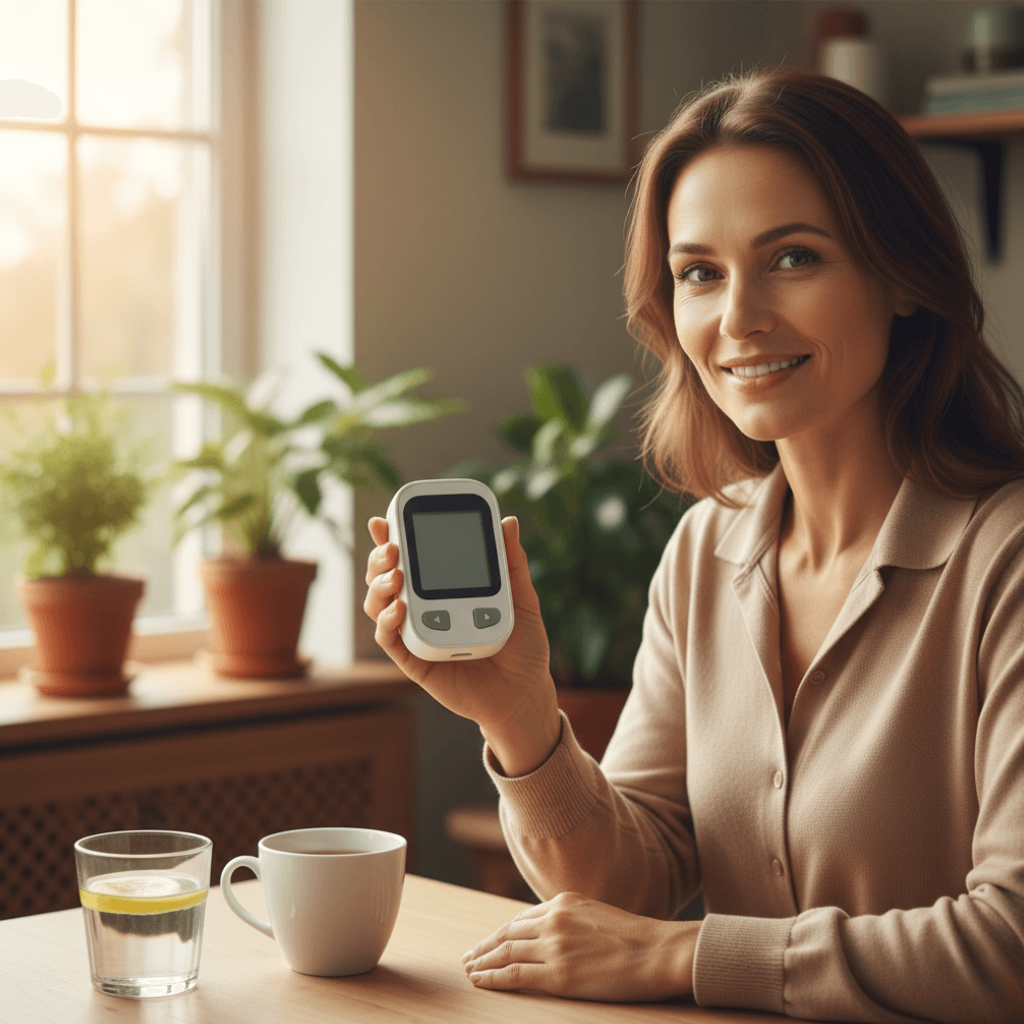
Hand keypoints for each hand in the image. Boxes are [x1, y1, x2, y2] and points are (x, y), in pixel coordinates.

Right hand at [364, 515, 560, 775]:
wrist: (525, 693)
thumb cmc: (522, 646)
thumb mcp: (522, 598)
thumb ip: (512, 563)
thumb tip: (509, 522)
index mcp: (444, 589)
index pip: (412, 558)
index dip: (393, 537)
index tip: (385, 518)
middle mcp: (423, 608)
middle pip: (385, 577)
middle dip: (380, 557)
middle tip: (391, 546)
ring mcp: (416, 634)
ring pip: (379, 605)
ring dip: (378, 586)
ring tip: (396, 575)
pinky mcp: (415, 661)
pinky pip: (390, 640)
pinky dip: (388, 622)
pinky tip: (399, 610)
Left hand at [461, 892, 698, 1001]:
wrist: (657, 951)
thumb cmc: (635, 938)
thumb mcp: (595, 915)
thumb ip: (570, 920)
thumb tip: (552, 933)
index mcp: (562, 903)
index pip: (520, 919)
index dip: (500, 933)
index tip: (487, 942)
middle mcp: (553, 920)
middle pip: (506, 934)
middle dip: (483, 946)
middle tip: (467, 957)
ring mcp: (554, 947)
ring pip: (505, 953)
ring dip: (482, 962)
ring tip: (469, 971)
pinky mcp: (559, 975)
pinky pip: (514, 975)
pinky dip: (492, 978)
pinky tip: (480, 981)